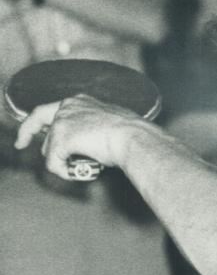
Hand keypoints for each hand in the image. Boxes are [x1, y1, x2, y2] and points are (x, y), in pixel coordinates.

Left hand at [14, 94, 140, 177]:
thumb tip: (90, 146)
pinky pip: (53, 162)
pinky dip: (63, 172)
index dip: (32, 126)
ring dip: (62, 163)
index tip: (23, 139)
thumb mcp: (109, 126)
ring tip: (83, 169)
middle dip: (51, 150)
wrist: (134, 138)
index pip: (47, 111)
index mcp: (79, 101)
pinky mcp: (62, 138)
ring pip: (48, 149)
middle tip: (62, 164)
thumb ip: (92, 130)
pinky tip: (79, 173)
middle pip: (45, 133)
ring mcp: (63, 122)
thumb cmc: (131, 136)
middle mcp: (67, 107)